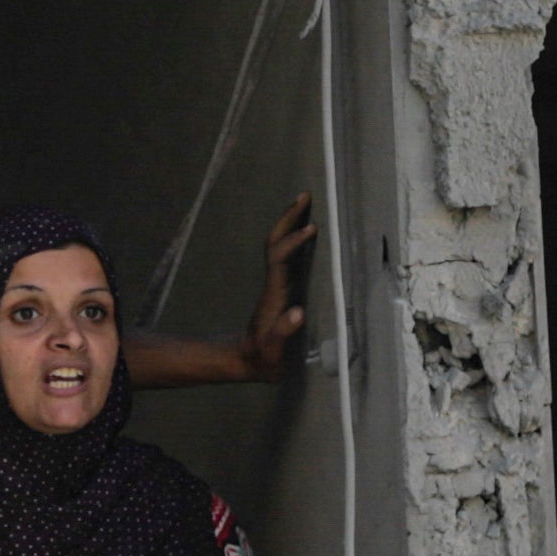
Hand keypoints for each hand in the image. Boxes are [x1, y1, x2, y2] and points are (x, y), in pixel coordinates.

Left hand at [240, 194, 317, 381]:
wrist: (244, 361)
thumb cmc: (261, 359)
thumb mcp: (272, 352)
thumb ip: (283, 334)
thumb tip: (299, 312)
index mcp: (274, 295)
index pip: (280, 260)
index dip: (294, 242)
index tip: (312, 228)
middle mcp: (273, 284)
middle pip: (275, 242)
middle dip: (288, 218)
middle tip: (305, 195)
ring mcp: (274, 284)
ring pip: (278, 245)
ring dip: (290, 223)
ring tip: (306, 203)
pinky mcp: (278, 288)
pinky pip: (285, 255)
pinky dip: (293, 238)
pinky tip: (305, 232)